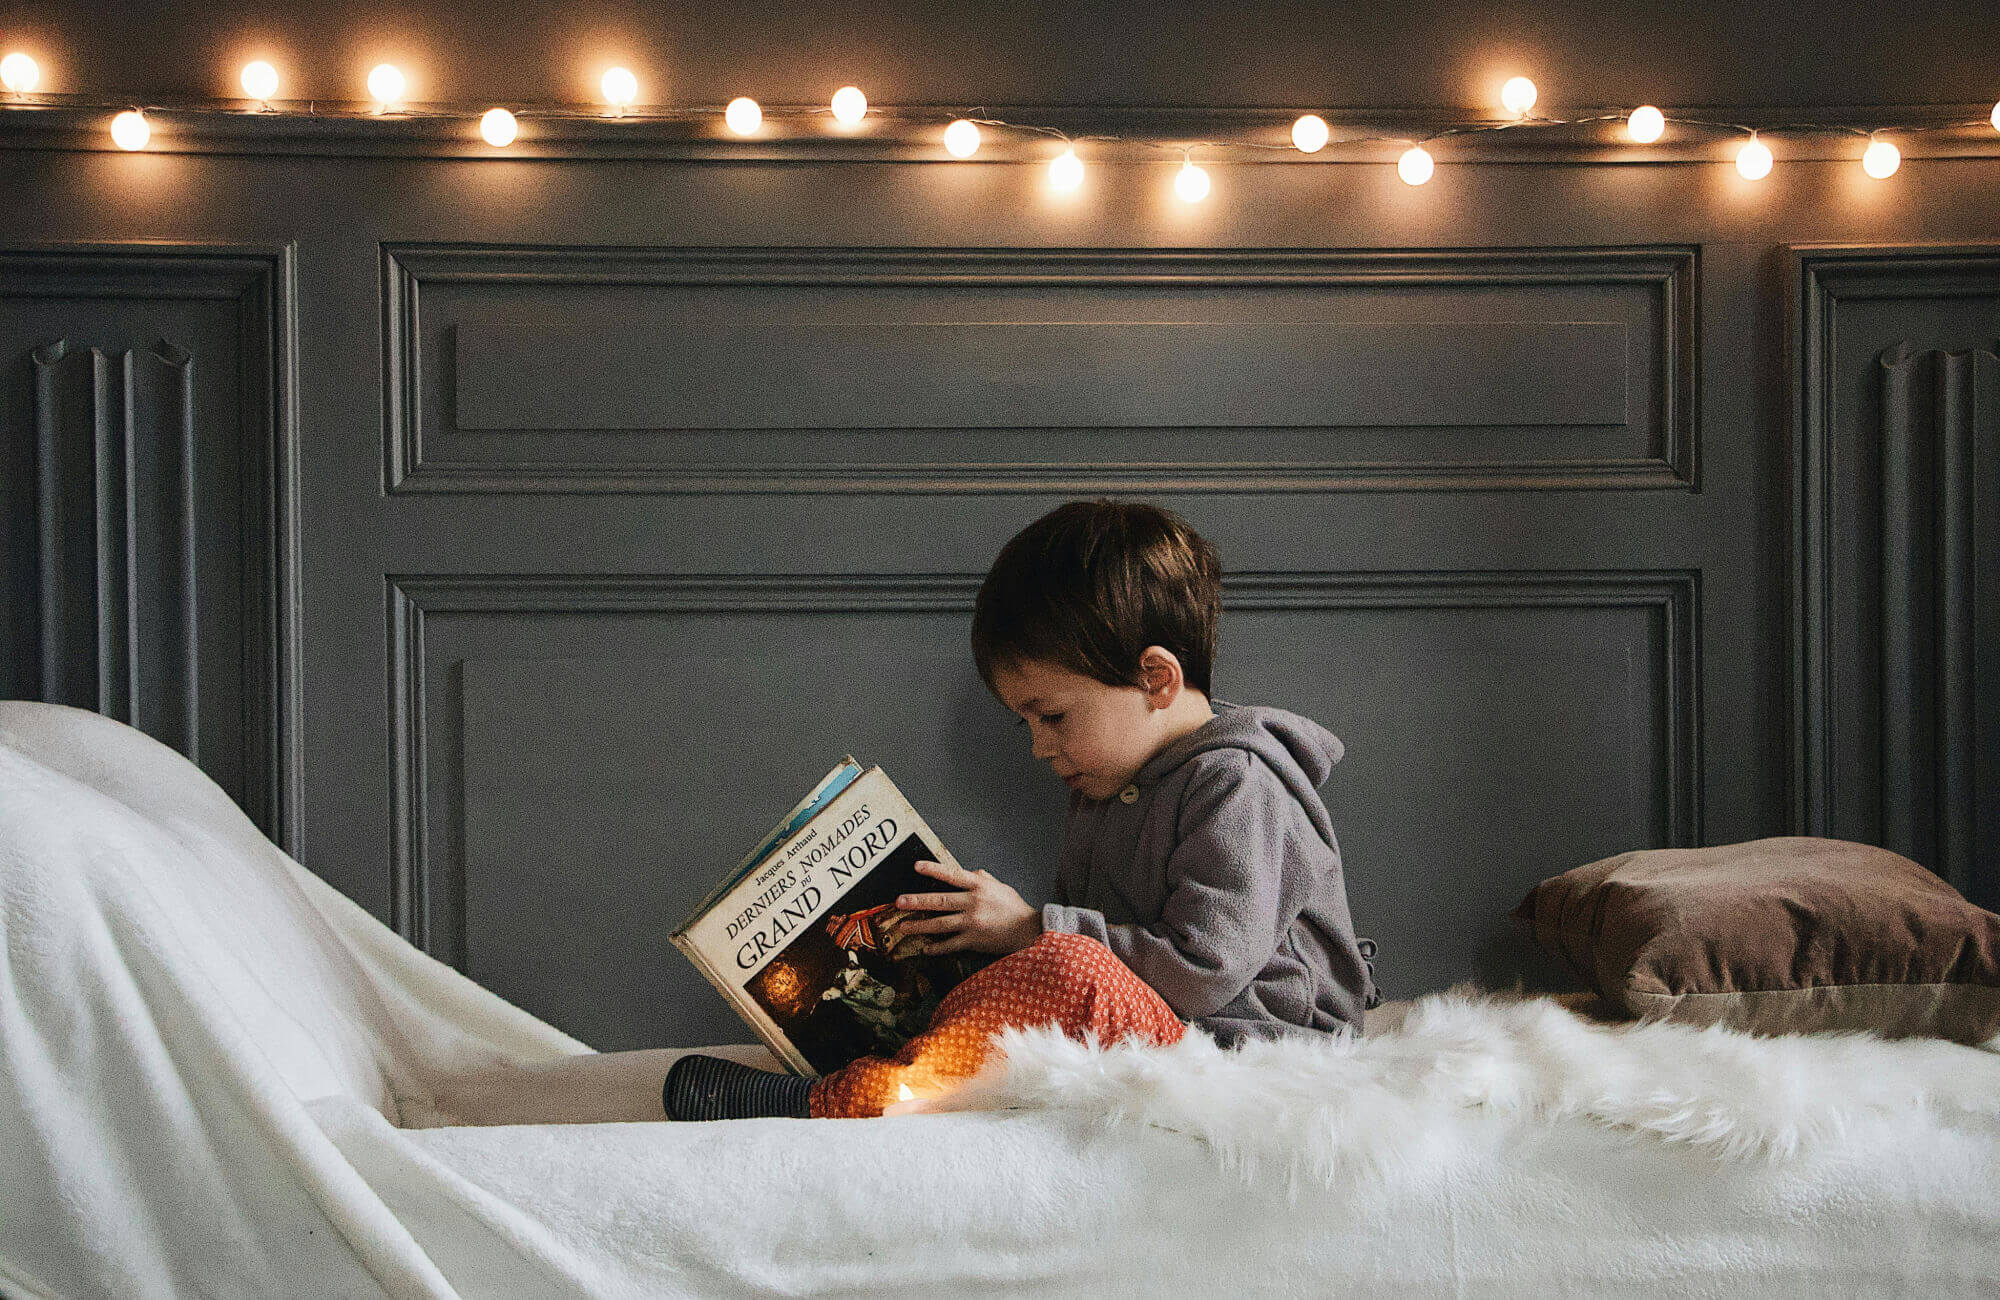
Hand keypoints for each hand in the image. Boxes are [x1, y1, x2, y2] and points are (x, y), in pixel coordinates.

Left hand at [896, 860, 1042, 955]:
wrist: (1028, 930)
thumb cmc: (1014, 907)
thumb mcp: (999, 886)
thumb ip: (982, 878)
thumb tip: (967, 871)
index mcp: (979, 886)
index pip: (952, 875)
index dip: (933, 870)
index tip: (916, 867)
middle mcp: (974, 902)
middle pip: (939, 901)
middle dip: (917, 901)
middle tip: (899, 901)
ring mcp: (972, 923)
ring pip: (940, 924)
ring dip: (920, 925)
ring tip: (904, 926)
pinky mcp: (974, 940)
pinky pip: (951, 944)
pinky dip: (937, 947)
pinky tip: (926, 948)